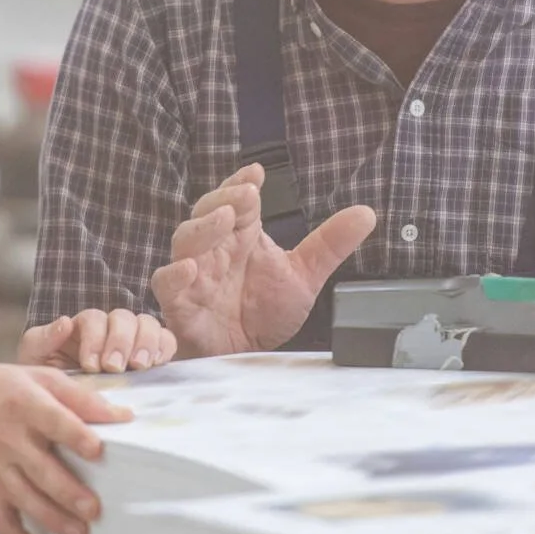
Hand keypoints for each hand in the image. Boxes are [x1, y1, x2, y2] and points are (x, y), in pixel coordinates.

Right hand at [0, 365, 130, 533]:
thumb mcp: (35, 377)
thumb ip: (78, 396)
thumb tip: (120, 416)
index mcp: (23, 404)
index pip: (52, 421)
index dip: (75, 436)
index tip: (97, 450)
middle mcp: (10, 440)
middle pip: (41, 469)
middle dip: (68, 492)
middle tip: (93, 509)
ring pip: (27, 500)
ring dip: (54, 520)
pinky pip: (7, 525)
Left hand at [18, 308, 177, 373]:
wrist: (62, 406)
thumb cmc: (48, 380)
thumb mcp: (35, 359)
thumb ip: (42, 340)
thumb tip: (64, 322)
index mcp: (83, 326)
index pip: (94, 319)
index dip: (95, 339)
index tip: (90, 366)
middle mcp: (110, 328)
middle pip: (124, 318)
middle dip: (120, 341)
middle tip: (114, 367)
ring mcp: (133, 340)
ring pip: (147, 324)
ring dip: (145, 342)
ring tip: (138, 366)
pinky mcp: (151, 355)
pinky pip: (166, 341)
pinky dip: (164, 348)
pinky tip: (156, 364)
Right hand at [148, 163, 377, 356]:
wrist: (245, 359)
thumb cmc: (264, 314)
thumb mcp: (304, 277)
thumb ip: (329, 245)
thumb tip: (367, 213)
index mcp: (240, 237)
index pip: (238, 202)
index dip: (242, 184)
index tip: (257, 174)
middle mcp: (215, 250)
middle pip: (207, 213)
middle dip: (223, 199)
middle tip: (246, 195)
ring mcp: (194, 275)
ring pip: (185, 240)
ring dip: (202, 228)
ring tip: (224, 219)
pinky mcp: (180, 305)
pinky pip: (167, 285)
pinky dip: (174, 275)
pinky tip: (190, 268)